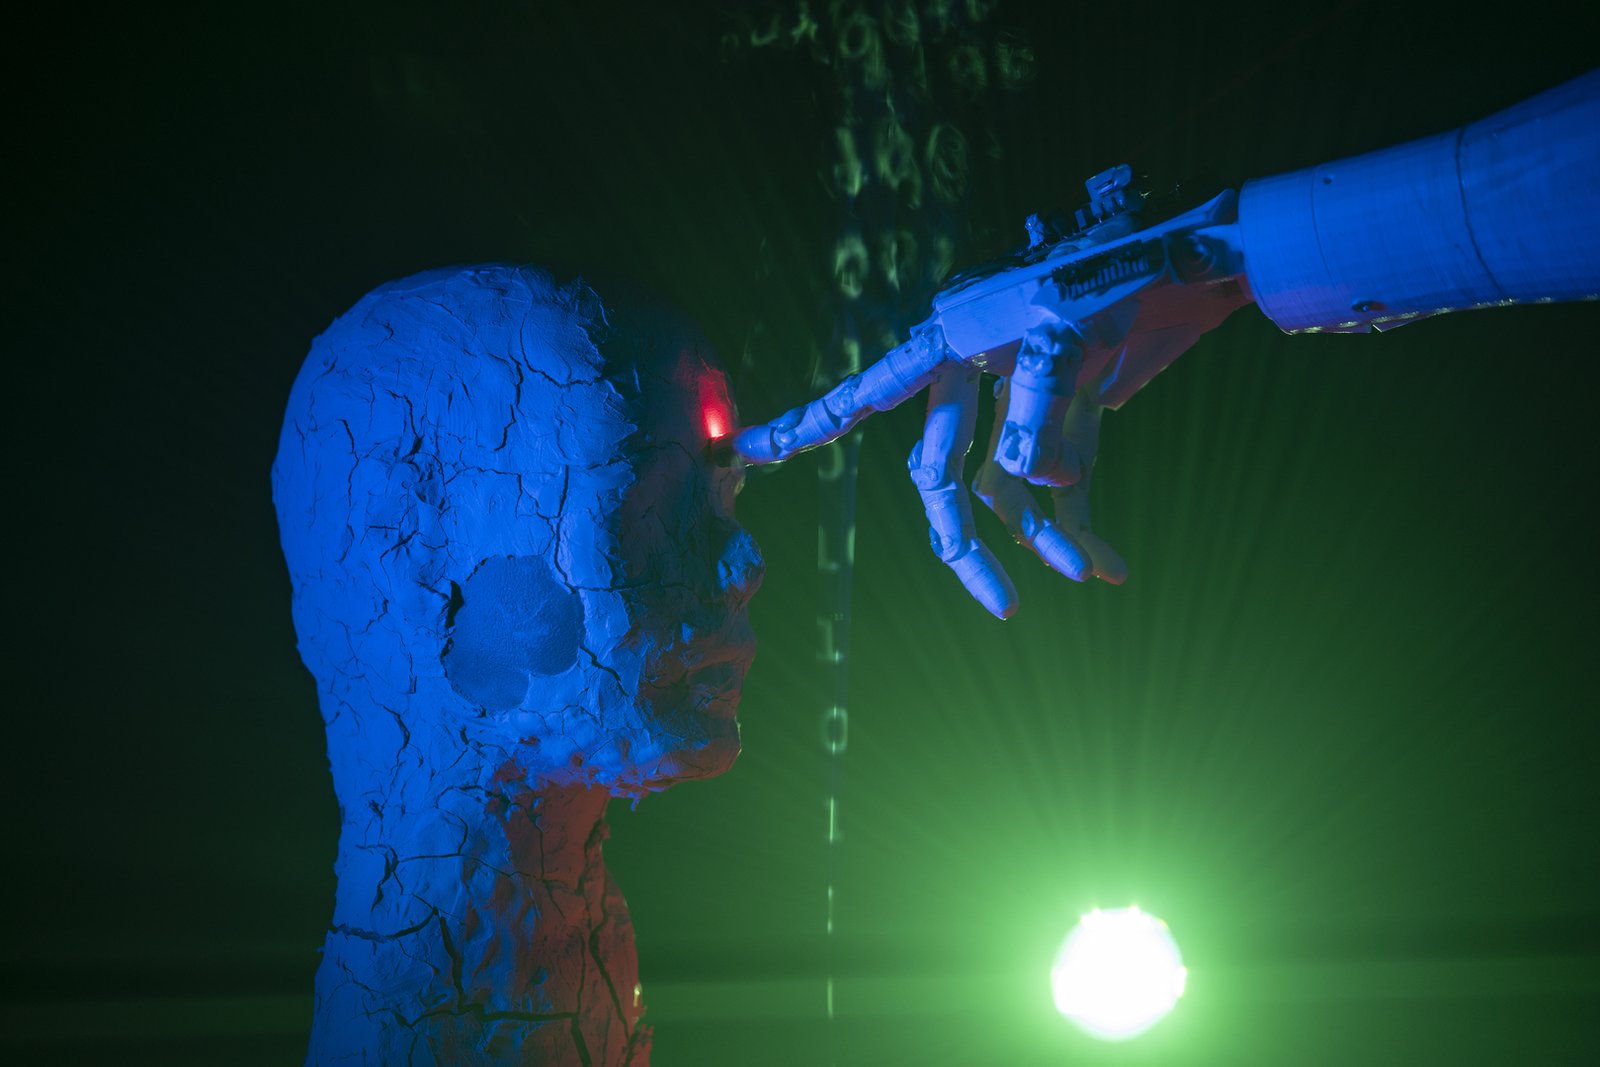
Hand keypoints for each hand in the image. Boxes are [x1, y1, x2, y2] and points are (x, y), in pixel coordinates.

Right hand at [734, 185, 1250, 616]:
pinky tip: (1110, 566)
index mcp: (949, 340)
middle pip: (943, 476)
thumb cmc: (1123, 266)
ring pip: (1008, 492)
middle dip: (967, 545)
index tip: (746, 453)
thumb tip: (1032, 487)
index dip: (806, 426)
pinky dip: (1082, 526)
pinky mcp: (1068, 419)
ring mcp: (1021, 403)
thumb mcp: (1076, 322)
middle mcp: (973, 375)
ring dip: (1046, 539)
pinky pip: (1062, 486)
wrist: (1201, 256)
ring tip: (1092, 574)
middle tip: (1001, 607)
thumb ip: (1042, 402)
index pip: (866, 393)